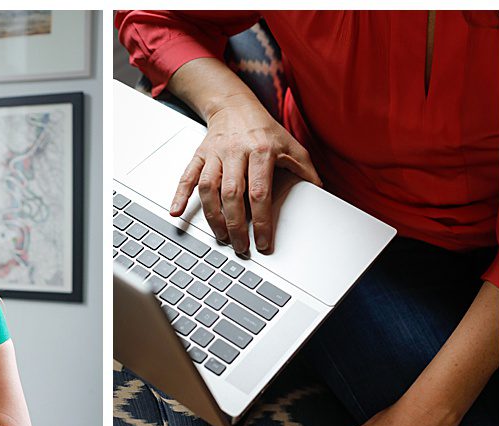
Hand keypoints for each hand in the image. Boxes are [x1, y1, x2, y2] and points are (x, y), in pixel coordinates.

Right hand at [171, 102, 320, 255]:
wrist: (234, 104)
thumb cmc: (264, 129)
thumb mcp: (291, 145)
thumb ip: (306, 170)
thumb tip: (321, 193)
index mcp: (261, 151)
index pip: (260, 193)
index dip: (261, 221)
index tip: (263, 242)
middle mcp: (235, 152)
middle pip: (232, 195)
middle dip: (236, 225)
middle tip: (241, 247)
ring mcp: (215, 153)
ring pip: (209, 188)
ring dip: (212, 216)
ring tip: (221, 237)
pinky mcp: (199, 154)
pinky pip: (187, 176)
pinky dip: (180, 195)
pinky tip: (177, 211)